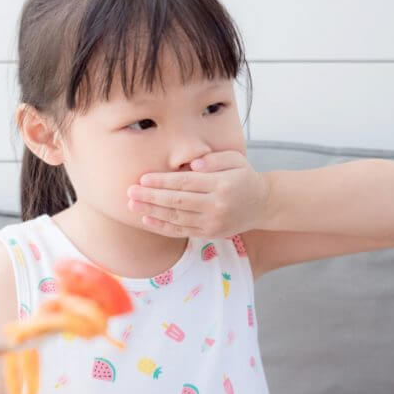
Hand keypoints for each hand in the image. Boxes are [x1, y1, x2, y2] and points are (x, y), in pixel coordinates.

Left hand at [126, 150, 269, 238]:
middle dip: (151, 197)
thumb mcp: (235, 159)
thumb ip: (215, 159)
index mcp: (222, 184)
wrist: (263, 204)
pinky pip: (182, 231)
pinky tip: (147, 220)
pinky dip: (163, 227)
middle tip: (130, 192)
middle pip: (177, 202)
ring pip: (177, 218)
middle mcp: (217, 205)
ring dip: (152, 212)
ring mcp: (213, 222)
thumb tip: (193, 165)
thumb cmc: (244, 176)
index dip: (163, 181)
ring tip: (132, 205)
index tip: (143, 178)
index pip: (186, 183)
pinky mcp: (209, 234)